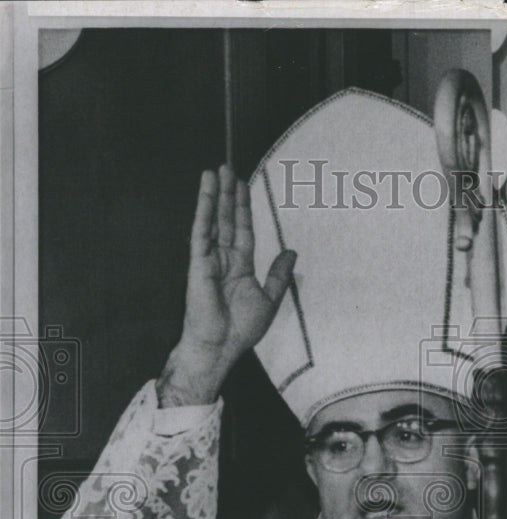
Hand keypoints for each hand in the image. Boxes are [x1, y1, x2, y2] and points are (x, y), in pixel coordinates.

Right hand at [158, 164, 295, 405]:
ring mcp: (209, 258)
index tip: (242, 185)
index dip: (243, 207)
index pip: (243, 229)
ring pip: (213, 219)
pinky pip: (201, 229)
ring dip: (214, 194)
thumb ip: (279, 275)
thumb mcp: (270, 299)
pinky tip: (205, 188)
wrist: (221, 346)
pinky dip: (203, 208)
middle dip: (228, 194)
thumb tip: (292, 252)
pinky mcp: (198, 261)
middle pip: (227, 219)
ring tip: (216, 170)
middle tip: (228, 167)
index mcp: (240, 266)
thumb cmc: (241, 330)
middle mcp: (224, 259)